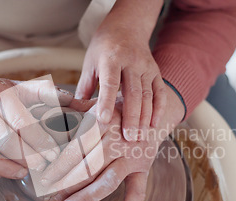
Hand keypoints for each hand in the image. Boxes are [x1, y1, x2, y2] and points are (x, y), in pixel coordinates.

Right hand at [0, 75, 91, 184]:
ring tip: (21, 172)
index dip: (39, 140)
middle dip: (26, 157)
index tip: (53, 153)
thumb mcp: (17, 87)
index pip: (21, 121)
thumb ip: (46, 94)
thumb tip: (78, 102)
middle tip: (41, 166)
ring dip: (5, 169)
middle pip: (3, 140)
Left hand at [41, 87, 184, 200]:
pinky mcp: (144, 168)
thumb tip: (40, 121)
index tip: (43, 179)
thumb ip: (68, 111)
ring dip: (85, 198)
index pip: (76, 147)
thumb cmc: (112, 109)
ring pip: (107, 181)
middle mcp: (119, 138)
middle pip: (88, 166)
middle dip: (65, 185)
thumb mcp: (93, 105)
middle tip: (47, 198)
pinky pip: (137, 194)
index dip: (58, 165)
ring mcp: (133, 155)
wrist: (150, 108)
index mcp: (103, 121)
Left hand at [75, 0, 165, 141]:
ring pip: (147, 94)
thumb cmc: (103, 48)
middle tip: (128, 138)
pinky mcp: (155, 71)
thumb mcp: (90, 62)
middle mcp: (131, 61)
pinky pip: (159, 91)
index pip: (109, 82)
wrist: (126, 27)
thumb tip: (76, 112)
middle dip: (131, 117)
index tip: (103, 120)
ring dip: (144, 117)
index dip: (106, 102)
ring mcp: (146, 66)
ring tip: (139, 137)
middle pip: (133, 92)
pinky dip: (158, 108)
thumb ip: (85, 86)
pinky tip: (154, 124)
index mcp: (111, 58)